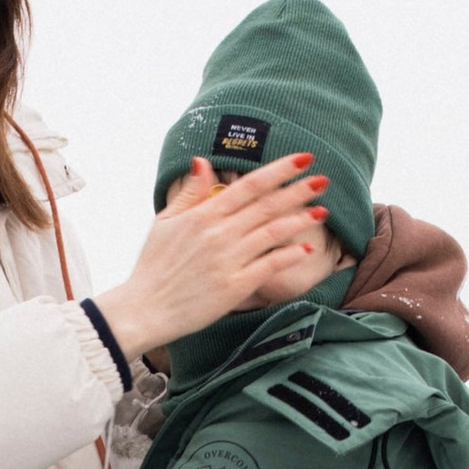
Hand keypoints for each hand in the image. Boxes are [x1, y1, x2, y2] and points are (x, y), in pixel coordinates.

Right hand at [97, 154, 330, 361]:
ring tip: (322, 211)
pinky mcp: (234, 286)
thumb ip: (190, 193)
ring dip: (300, 219)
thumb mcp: (166, 222)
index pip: (249, 186)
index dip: (278, 171)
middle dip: (298, 190)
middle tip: (324, 179)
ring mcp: (228, 260)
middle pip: (267, 206)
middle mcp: (218, 233)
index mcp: (203, 215)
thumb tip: (201, 162)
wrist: (145, 309)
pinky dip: (289, 255)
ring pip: (272, 232)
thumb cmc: (154, 267)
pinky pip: (269, 266)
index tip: (302, 159)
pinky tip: (307, 249)